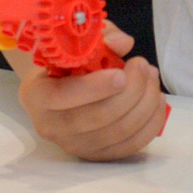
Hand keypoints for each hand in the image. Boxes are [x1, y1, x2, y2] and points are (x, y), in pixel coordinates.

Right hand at [14, 21, 165, 160]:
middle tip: (144, 66)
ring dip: (144, 104)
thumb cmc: (68, 59)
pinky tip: (157, 101)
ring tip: (152, 78)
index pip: (61, 97)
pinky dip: (149, 124)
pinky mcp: (95, 155)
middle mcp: (50, 126)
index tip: (121, 74)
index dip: (94, 88)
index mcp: (36, 94)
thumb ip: (100, 37)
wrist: (60, 86)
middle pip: (95, 118)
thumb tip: (123, 43)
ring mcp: (73, 145)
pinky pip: (129, 146)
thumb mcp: (77, 41)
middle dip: (130, 91)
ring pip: (117, 132)